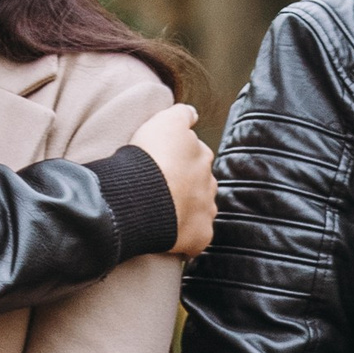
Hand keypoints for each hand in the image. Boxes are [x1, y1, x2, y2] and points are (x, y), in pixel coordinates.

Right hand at [133, 102, 217, 256]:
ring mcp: (206, 209)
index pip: (196, 154)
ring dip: (187, 211)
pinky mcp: (201, 235)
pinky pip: (197, 238)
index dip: (178, 159)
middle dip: (187, 185)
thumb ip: (182, 114)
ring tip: (163, 213)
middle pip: (200, 182)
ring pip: (200, 209)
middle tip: (161, 189)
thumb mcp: (165, 121)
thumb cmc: (150, 157)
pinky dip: (187, 238)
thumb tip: (194, 114)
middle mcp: (209, 181)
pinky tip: (170, 237)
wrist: (144, 196)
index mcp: (202, 155)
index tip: (163, 163)